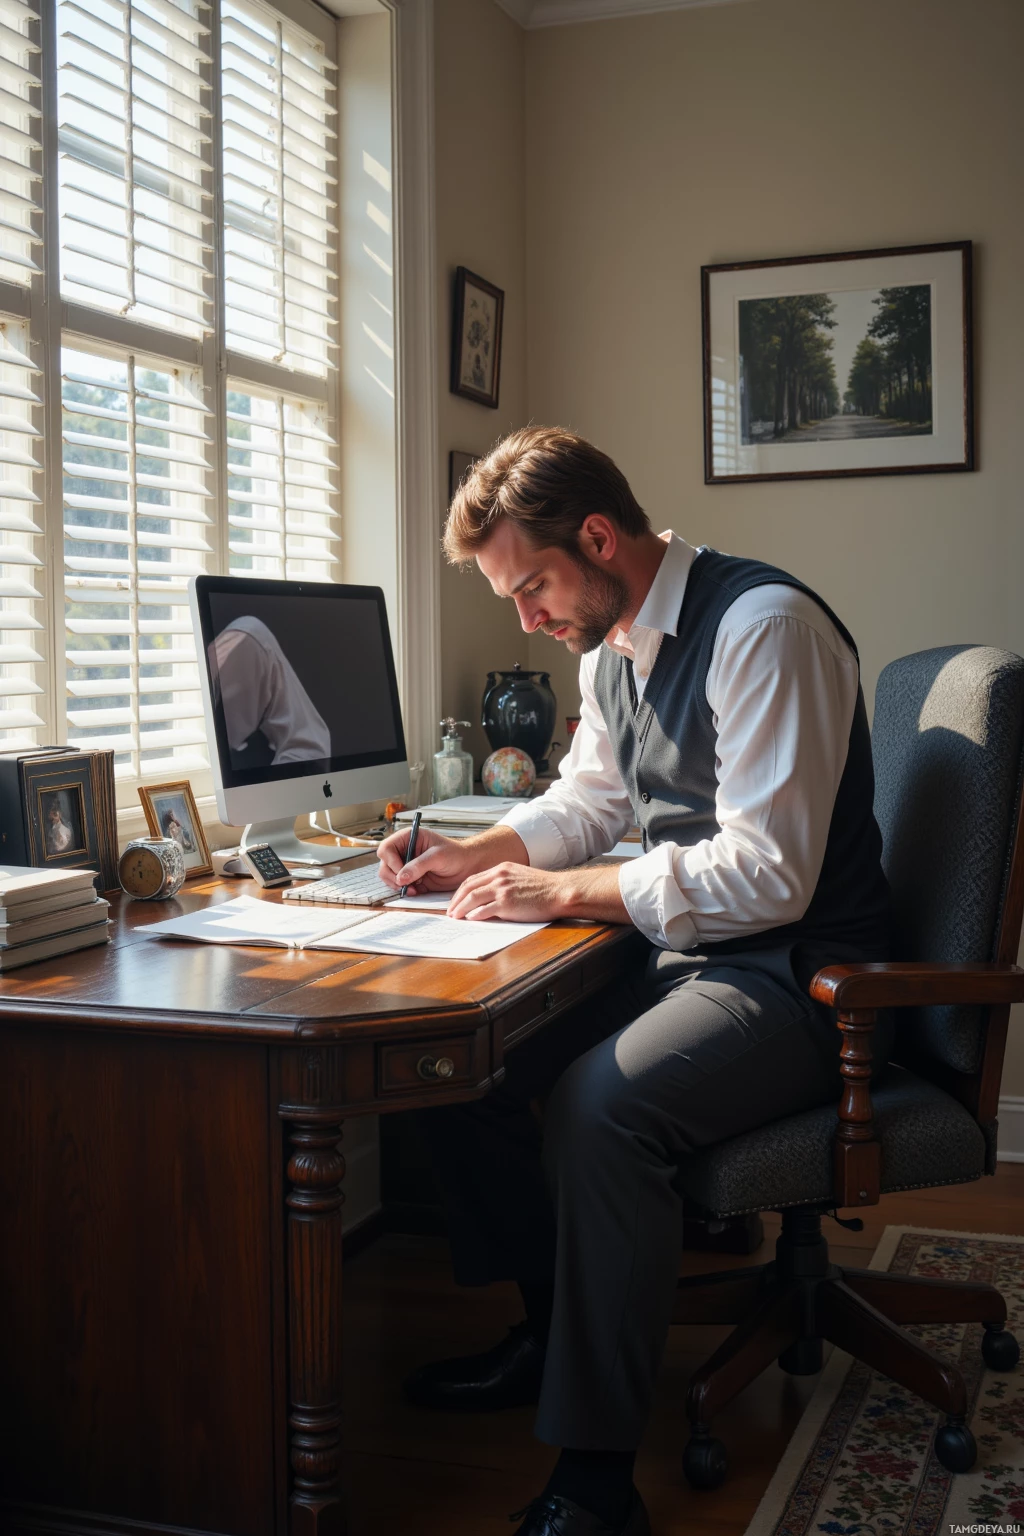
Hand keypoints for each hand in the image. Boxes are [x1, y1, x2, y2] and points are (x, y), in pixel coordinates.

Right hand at [376, 823, 528, 894]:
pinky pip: (399, 886)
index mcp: (408, 838)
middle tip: (406, 884)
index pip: (387, 848)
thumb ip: (418, 865)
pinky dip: (404, 890)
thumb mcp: (438, 856)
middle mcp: (405, 851)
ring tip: (414, 887)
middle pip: (384, 864)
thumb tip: (401, 877)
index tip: (403, 872)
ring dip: (398, 885)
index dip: (391, 862)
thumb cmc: (456, 854)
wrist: (468, 867)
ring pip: (388, 876)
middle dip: (393, 876)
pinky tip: (417, 890)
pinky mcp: (411, 878)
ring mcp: (406, 865)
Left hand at [447, 858, 630, 924]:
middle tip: (450, 911)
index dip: (461, 891)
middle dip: (456, 900)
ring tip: (455, 917)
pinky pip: (484, 910)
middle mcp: (499, 876)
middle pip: (468, 887)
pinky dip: (474, 915)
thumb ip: (504, 882)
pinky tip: (469, 920)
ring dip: (460, 908)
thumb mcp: (521, 877)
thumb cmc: (545, 887)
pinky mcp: (507, 903)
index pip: (473, 879)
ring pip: (472, 898)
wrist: (560, 891)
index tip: (456, 900)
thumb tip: (491, 896)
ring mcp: (502, 889)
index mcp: (502, 868)